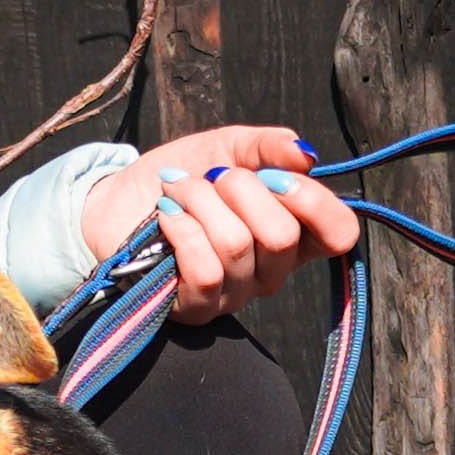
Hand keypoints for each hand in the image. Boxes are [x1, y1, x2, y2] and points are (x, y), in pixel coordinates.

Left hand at [80, 125, 362, 323]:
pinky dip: (181, 229)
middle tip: (212, 178)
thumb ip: (268, 147)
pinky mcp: (195, 308)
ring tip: (177, 189)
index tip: (276, 175)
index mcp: (293, 233)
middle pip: (281, 236)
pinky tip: (166, 216)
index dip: (314, 202)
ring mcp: (234, 294)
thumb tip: (305, 155)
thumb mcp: (227, 148)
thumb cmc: (180, 178)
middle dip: (240, 189)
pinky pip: (204, 269)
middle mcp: (271, 271)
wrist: (115, 199)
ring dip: (200, 201)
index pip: (338, 234)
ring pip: (236, 245)